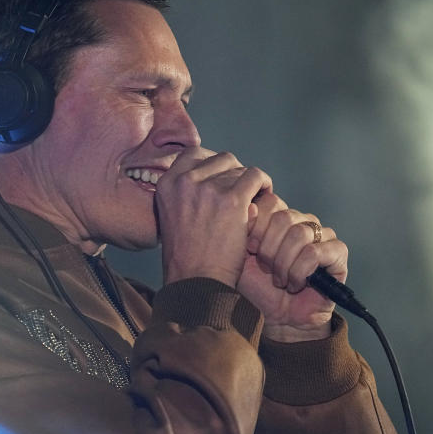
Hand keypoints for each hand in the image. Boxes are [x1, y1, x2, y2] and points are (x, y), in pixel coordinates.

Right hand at [155, 147, 271, 287]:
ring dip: (248, 182)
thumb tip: (218, 176)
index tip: (223, 176)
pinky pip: (255, 177)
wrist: (196, 280)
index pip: (193, 154)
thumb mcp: (173, 216)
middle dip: (233, 173)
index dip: (212, 163)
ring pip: (238, 169)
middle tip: (242, 191)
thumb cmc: (187, 256)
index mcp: (166, 184)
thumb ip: (188, 193)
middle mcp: (184, 181)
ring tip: (254, 197)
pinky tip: (266, 195)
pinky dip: (264, 184)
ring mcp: (208, 188)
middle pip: (220, 160)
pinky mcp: (232, 199)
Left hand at [237, 192, 348, 341]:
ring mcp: (322, 235)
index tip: (250, 249)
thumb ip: (242, 228)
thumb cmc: (257, 287)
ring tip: (280, 280)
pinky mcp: (338, 252)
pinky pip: (315, 252)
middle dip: (269, 249)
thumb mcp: (240, 255)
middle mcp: (302, 221)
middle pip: (284, 218)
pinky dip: (299, 272)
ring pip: (300, 234)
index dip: (257, 226)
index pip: (271, 202)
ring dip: (283, 264)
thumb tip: (249, 205)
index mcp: (279, 216)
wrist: (276, 318)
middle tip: (266, 268)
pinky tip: (295, 285)